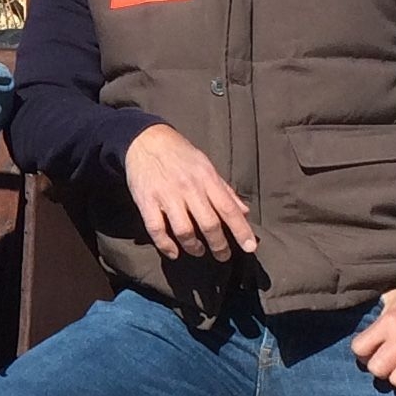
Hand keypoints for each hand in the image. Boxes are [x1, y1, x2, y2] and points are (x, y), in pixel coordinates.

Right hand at [122, 125, 257, 258]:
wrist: (145, 140)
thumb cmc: (180, 154)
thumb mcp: (206, 165)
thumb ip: (224, 190)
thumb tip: (244, 211)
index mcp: (206, 178)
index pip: (228, 208)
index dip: (240, 230)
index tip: (250, 247)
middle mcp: (189, 187)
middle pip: (209, 224)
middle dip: (219, 245)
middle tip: (223, 256)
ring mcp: (166, 195)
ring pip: (184, 230)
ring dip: (194, 247)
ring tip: (199, 251)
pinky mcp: (146, 201)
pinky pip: (156, 230)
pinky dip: (166, 245)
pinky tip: (174, 252)